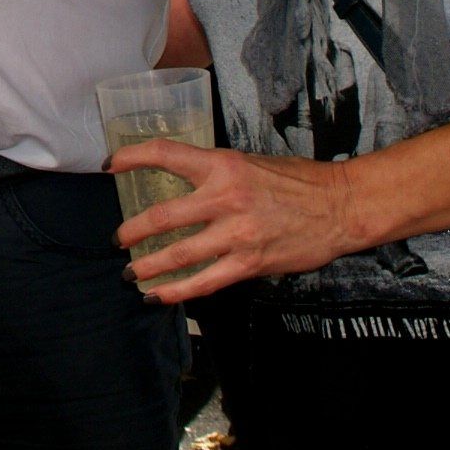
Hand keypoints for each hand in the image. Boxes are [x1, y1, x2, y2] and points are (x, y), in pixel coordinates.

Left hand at [109, 138, 368, 302]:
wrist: (340, 206)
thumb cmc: (297, 181)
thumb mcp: (250, 163)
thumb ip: (217, 175)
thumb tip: (185, 187)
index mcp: (223, 165)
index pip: (165, 154)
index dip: (132, 157)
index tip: (109, 164)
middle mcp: (225, 197)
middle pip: (162, 216)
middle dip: (132, 231)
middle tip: (118, 240)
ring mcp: (237, 233)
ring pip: (178, 255)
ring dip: (148, 266)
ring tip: (131, 272)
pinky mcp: (249, 262)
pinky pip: (205, 282)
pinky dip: (177, 292)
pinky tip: (160, 296)